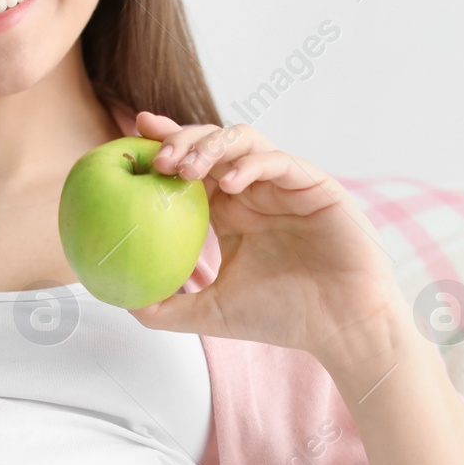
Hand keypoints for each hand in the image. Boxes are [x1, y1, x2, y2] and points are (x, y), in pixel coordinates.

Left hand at [127, 111, 408, 377]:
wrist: (340, 327)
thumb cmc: (282, 318)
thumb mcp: (213, 314)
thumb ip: (168, 308)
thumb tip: (123, 301)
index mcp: (233, 212)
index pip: (193, 167)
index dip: (165, 145)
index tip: (134, 138)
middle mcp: (256, 191)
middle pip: (212, 143)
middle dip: (182, 140)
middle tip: (157, 158)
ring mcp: (285, 184)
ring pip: (244, 140)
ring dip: (211, 145)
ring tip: (187, 168)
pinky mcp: (315, 184)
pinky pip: (279, 160)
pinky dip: (250, 164)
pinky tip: (227, 184)